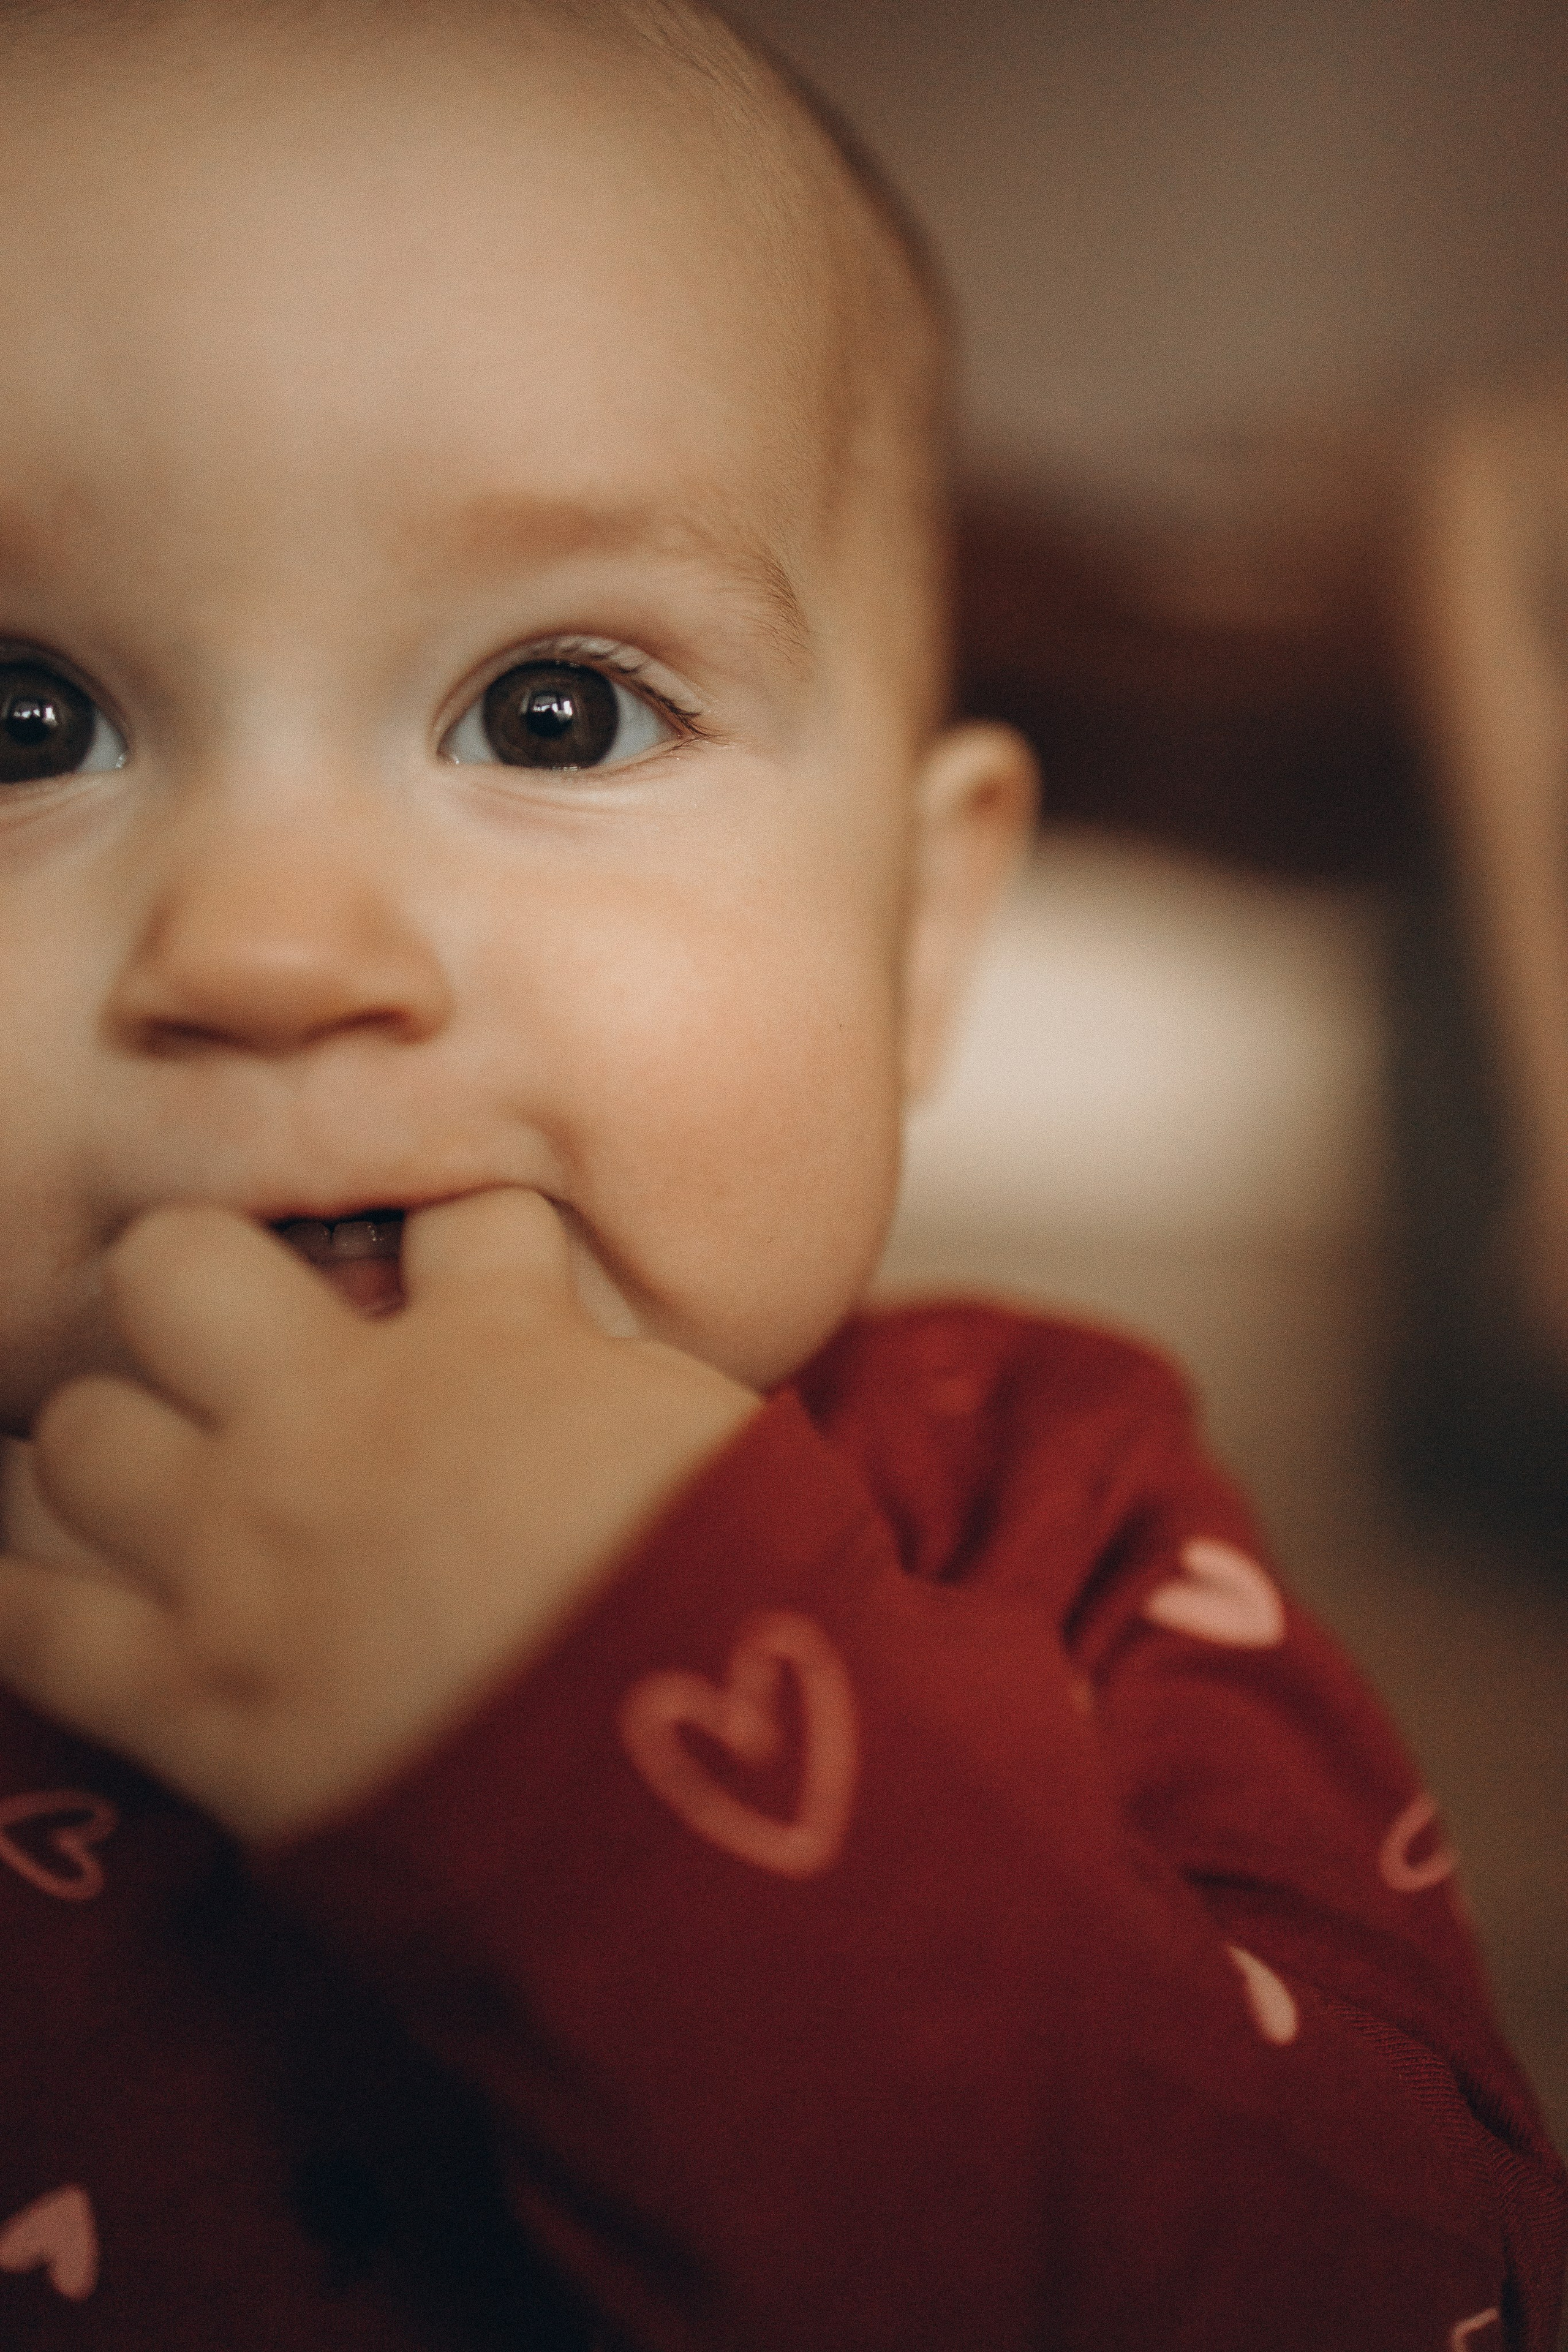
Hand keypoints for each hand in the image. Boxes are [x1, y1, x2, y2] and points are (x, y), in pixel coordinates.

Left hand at [0, 1191, 758, 1844]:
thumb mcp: (720, 1449)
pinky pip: (30, 1624)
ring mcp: (250, 1555)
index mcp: (494, 1347)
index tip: (439, 1265)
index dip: (444, 1233)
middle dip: (191, 1283)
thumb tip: (569, 1343)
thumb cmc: (746, 1618)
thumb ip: (617, 1376)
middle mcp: (340, 1419)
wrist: (698, 1806)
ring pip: (77, 1432)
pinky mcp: (195, 1701)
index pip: (451, 1216)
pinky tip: (27, 1573)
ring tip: (121, 1466)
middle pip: (177, 1265)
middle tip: (223, 1342)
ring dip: (99, 1446)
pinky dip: (18, 1590)